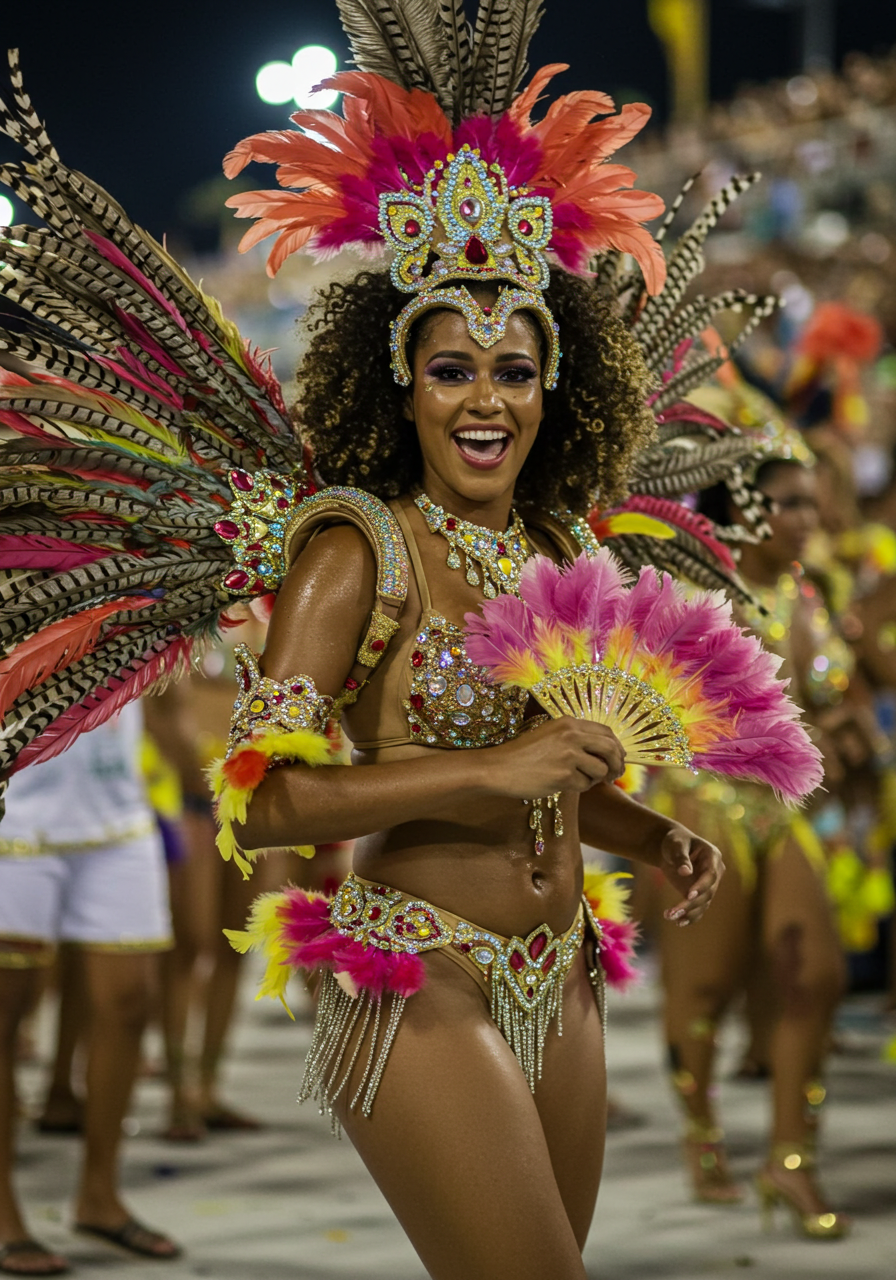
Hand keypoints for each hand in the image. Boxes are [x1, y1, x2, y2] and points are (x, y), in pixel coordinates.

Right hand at [490, 716, 625, 798]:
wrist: (499, 768)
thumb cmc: (523, 754)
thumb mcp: (550, 735)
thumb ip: (575, 738)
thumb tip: (606, 752)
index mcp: (569, 722)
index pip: (606, 731)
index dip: (616, 746)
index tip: (618, 758)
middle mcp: (572, 735)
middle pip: (611, 749)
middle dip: (617, 764)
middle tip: (615, 775)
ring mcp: (569, 755)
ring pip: (601, 770)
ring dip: (596, 778)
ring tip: (580, 779)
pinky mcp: (564, 775)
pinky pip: (585, 784)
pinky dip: (580, 787)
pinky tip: (564, 783)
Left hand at [657, 823, 723, 926]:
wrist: (672, 848)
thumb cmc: (675, 841)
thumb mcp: (676, 844)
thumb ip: (681, 857)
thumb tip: (685, 872)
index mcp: (713, 856)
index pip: (711, 875)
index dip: (701, 886)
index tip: (688, 895)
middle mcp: (715, 872)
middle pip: (708, 892)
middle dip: (691, 904)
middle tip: (673, 912)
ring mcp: (709, 885)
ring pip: (703, 903)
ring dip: (688, 913)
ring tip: (669, 916)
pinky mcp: (700, 894)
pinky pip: (698, 908)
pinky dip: (690, 916)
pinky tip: (678, 922)